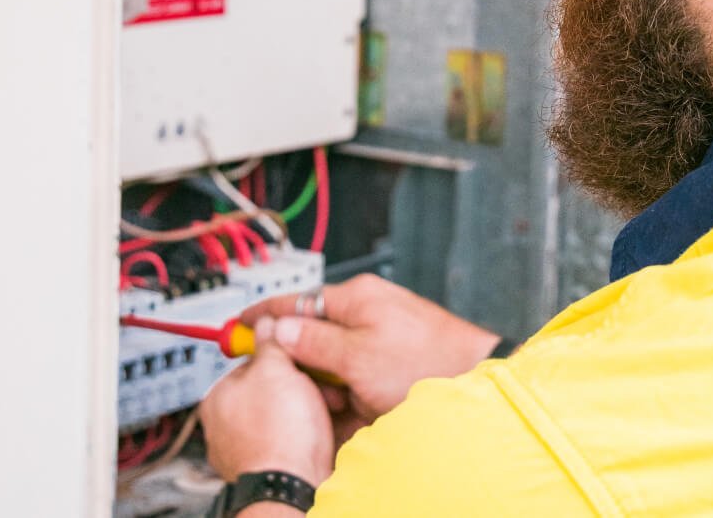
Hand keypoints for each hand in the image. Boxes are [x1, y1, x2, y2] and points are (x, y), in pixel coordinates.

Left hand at [199, 317, 333, 486]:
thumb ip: (270, 343)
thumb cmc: (279, 434)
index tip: (298, 356)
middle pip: (267, 389)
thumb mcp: (277, 369)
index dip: (280, 355)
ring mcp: (244, 451)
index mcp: (217, 398)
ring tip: (323, 408)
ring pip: (281, 415)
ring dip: (305, 409)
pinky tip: (319, 431)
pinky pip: (289, 440)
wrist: (291, 488)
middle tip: (316, 385)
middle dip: (296, 384)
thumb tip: (266, 323)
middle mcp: (224, 428)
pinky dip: (304, 434)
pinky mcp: (266, 469)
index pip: (250, 362)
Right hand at [241, 274, 499, 426]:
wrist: (474, 382)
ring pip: (334, 364)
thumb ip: (314, 342)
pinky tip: (357, 413)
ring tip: (343, 405)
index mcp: (356, 298)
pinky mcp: (389, 364)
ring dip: (331, 388)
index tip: (238, 326)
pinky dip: (351, 397)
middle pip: (314, 337)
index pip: (298, 301)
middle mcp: (366, 314)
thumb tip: (278, 330)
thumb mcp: (358, 356)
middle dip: (306, 367)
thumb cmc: (426, 361)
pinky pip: (356, 379)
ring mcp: (378, 339)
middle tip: (306, 390)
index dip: (265, 315)